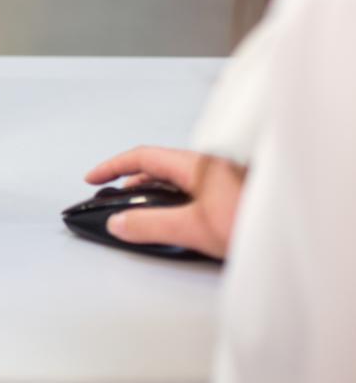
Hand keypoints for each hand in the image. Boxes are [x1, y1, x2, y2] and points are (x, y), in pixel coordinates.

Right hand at [84, 145, 246, 258]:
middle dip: (131, 182)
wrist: (292, 229)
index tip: (94, 178)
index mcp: (195, 164)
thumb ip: (151, 225)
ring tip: (142, 212)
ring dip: (155, 192)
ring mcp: (223, 177)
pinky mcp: (234, 193)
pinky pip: (193, 189)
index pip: (142, 156)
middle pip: (159, 166)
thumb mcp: (194, 226)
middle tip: (113, 198)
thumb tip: (120, 223)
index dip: (112, 166)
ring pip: (178, 179)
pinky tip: (179, 218)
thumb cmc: (256, 219)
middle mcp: (209, 165)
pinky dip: (175, 200)